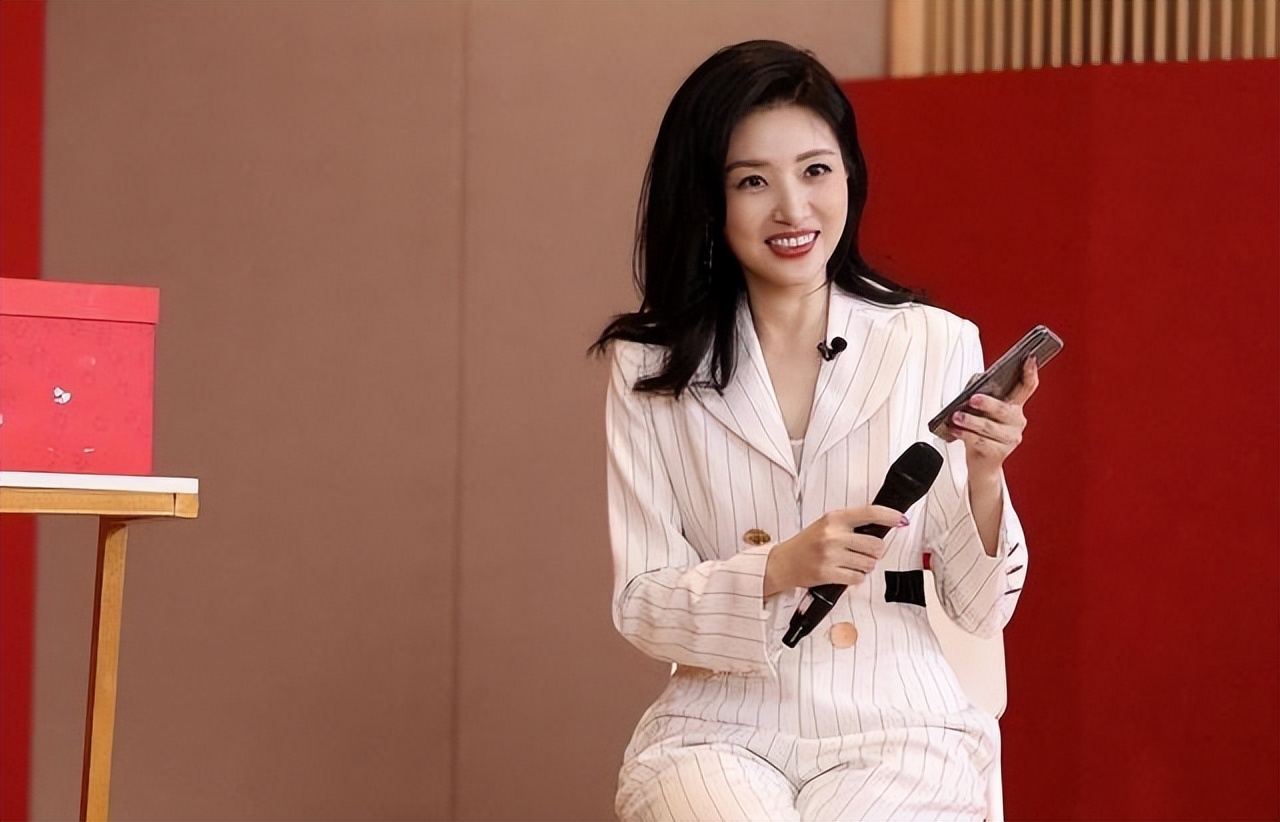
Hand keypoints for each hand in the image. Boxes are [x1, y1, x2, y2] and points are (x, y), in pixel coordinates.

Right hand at [763, 505, 906, 596]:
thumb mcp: (826, 524)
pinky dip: (856, 577)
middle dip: (875, 551)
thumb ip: (850, 524)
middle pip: (876, 544)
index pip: (869, 513)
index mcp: (834, 518)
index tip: (901, 519)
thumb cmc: (808, 543)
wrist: (783, 563)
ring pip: (869, 563)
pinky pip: (858, 578)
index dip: (889, 516)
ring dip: (866, 566)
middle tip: (864, 552)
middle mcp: (833, 534)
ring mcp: (830, 555)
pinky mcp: (827, 573)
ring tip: (852, 563)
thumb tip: (884, 525)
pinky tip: (845, 572)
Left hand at [942, 357, 1039, 478]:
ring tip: (957, 417)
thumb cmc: (980, 433)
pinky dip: (966, 435)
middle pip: (1005, 409)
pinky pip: (981, 442)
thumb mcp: (978, 410)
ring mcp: (1010, 438)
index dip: (1030, 372)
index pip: (1027, 387)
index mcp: (1014, 406)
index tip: (1029, 359)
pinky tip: (956, 430)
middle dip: (988, 403)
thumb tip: (977, 378)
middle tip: (972, 399)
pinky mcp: (1000, 453)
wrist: (982, 464)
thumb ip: (979, 390)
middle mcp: (1016, 421)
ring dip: (971, 421)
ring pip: (990, 427)